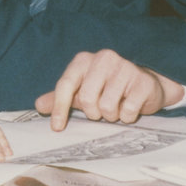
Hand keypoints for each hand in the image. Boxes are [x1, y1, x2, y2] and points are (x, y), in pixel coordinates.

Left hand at [35, 49, 184, 129]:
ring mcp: (125, 68)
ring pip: (106, 107)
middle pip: (86, 99)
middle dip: (92, 113)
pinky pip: (127, 111)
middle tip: (100, 110)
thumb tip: (38, 106)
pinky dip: (127, 117)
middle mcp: (103, 58)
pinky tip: (130, 107)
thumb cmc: (108, 88)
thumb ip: (59, 97)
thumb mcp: (82, 90)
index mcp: (84, 60)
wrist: (146, 84)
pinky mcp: (142, 82)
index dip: (59, 107)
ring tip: (116, 107)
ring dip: (111, 115)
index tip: (56, 127)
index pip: (66, 84)